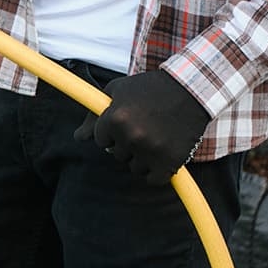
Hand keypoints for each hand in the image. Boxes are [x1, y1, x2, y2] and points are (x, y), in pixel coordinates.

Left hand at [73, 69, 211, 183]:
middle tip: (143, 126)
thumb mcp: (116, 91)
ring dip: (141, 157)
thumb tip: (78, 138)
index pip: (100, 139)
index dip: (111, 130)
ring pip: (134, 167)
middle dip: (126, 142)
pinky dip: (157, 171)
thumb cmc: (149, 88)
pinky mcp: (170, 162)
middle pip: (117, 154)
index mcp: (115, 119)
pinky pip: (154, 179)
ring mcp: (151, 151)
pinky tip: (162, 153)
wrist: (189, 89)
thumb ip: (94, 115)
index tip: (125, 121)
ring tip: (155, 135)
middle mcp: (131, 136)